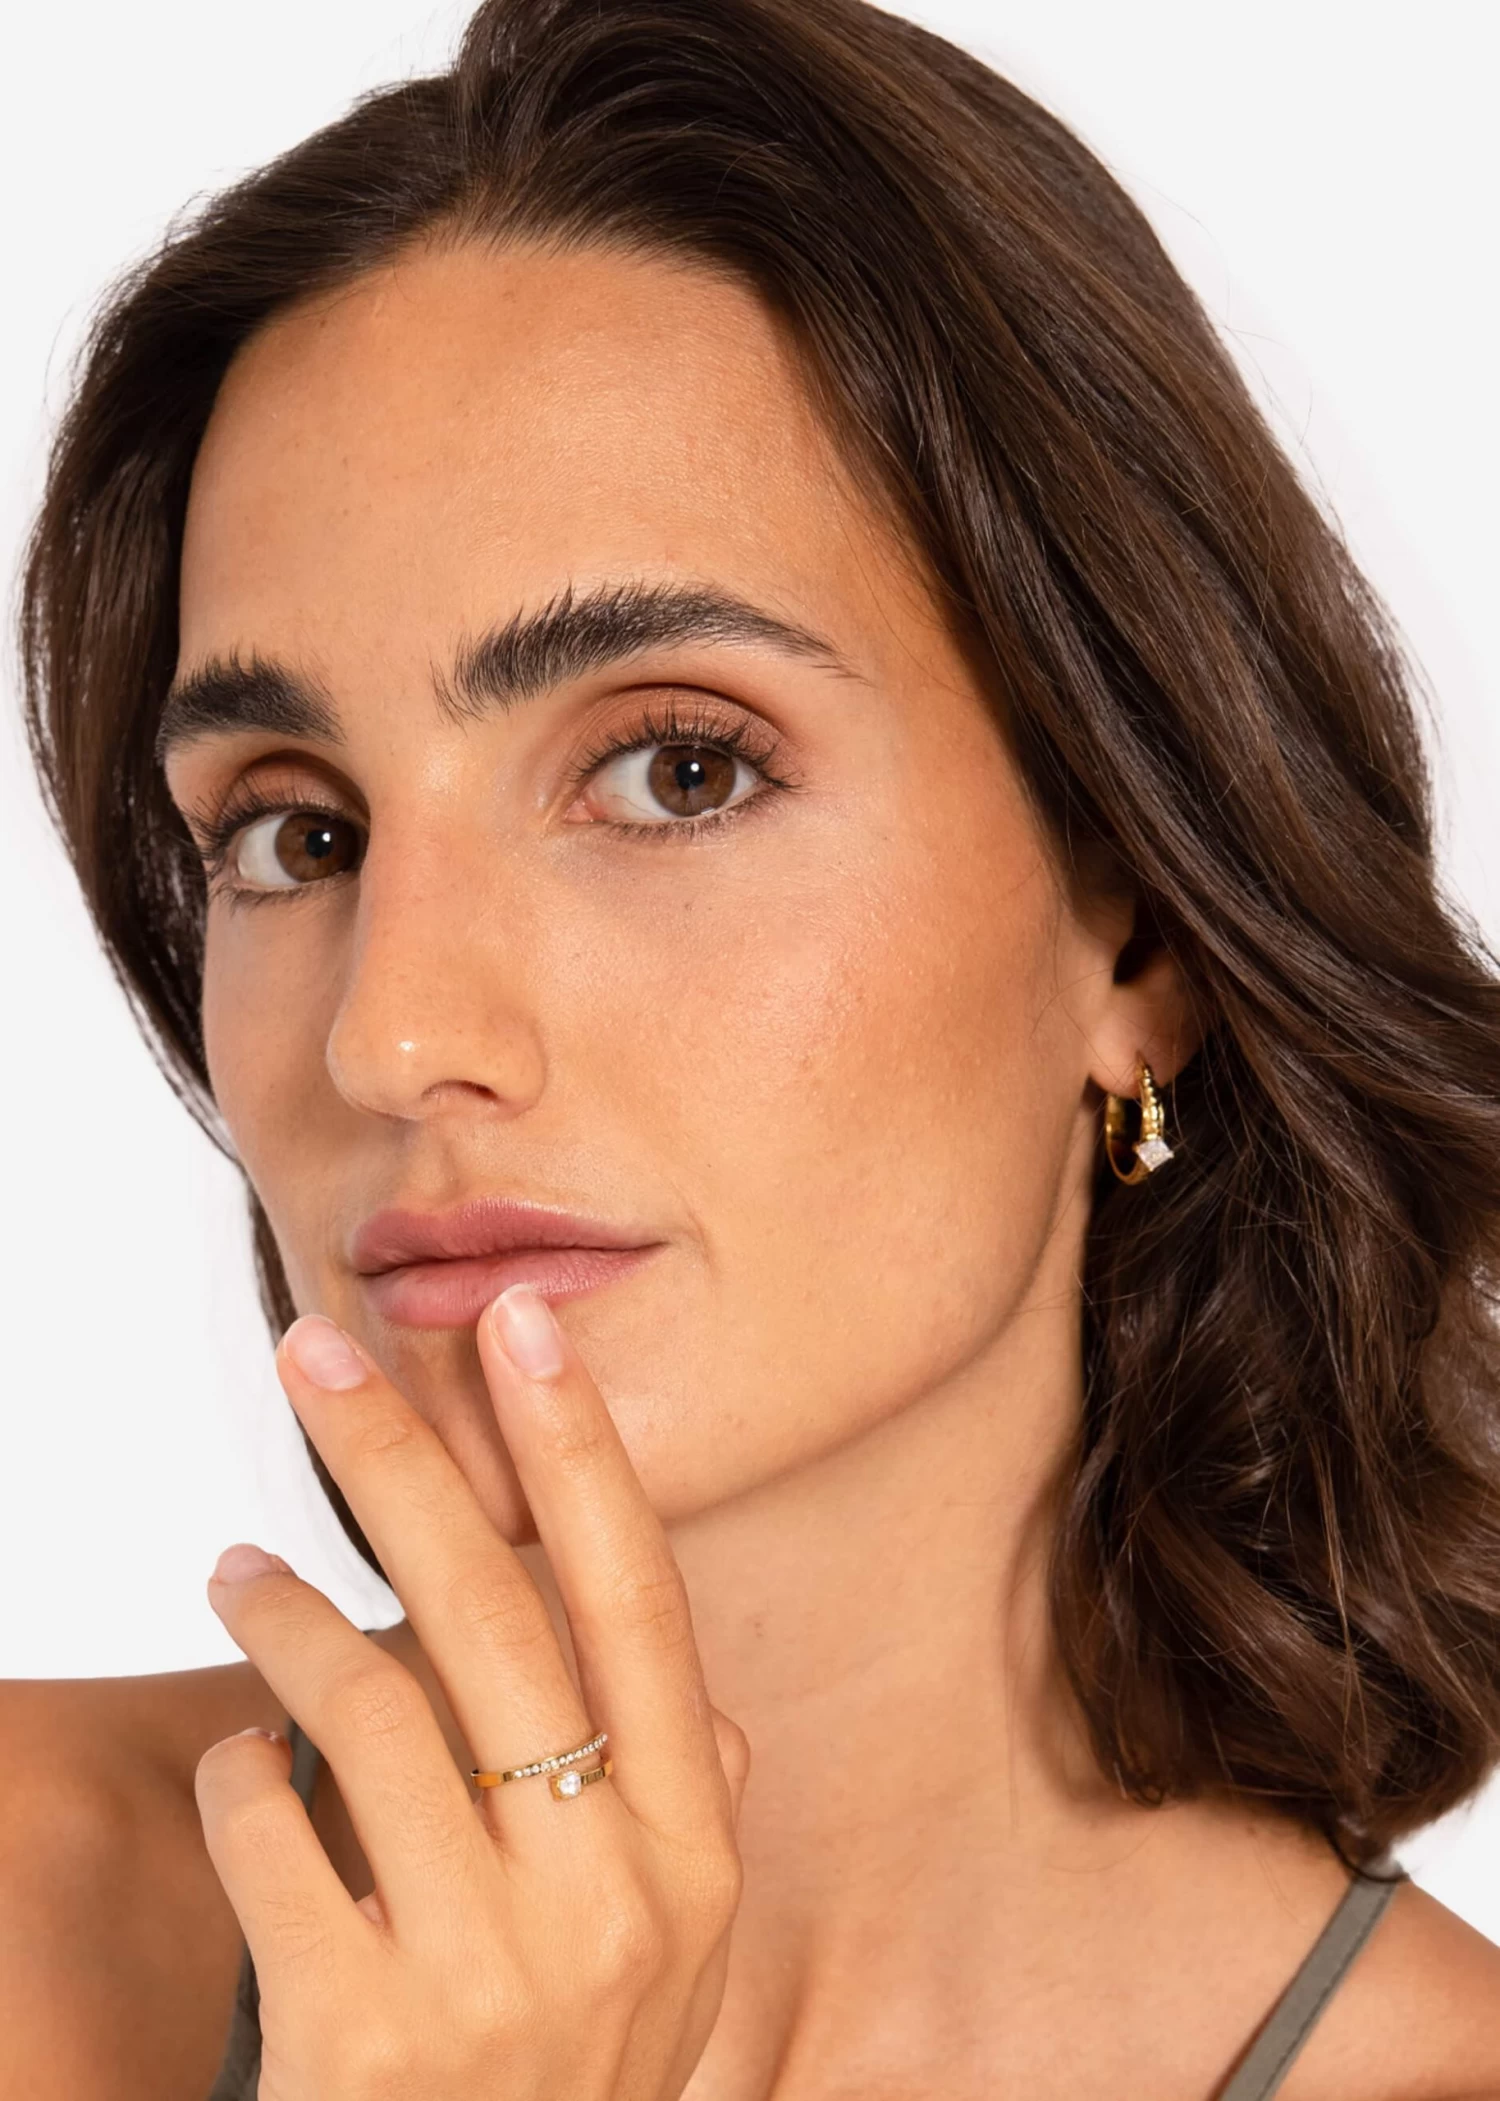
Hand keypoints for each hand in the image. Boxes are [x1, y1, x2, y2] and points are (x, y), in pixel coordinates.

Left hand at [195, 1286, 749, 2099]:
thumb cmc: (564, 2086)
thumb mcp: (672, 1966)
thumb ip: (692, 1824)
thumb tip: (722, 1715)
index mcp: (690, 1854)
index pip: (638, 1605)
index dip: (582, 1454)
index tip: (523, 1324)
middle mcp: (611, 1903)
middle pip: (491, 1617)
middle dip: (400, 1460)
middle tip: (314, 1356)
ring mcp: (489, 1978)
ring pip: (363, 1709)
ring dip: (281, 1615)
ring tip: (237, 1572)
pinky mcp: (361, 2042)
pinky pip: (270, 1835)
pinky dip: (235, 1775)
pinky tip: (235, 1766)